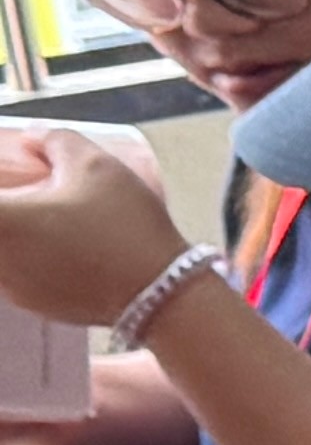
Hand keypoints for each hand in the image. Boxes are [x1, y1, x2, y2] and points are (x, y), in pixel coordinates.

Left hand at [0, 129, 189, 333]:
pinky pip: (13, 273)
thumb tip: (36, 139)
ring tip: (39, 220)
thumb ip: (55, 141)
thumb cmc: (126, 228)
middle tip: (20, 195)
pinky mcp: (32, 305)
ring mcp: (10, 287)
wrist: (162, 295)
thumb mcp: (95, 164)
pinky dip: (23, 257)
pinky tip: (55, 246)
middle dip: (5, 208)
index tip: (5, 179)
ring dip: (8, 234)